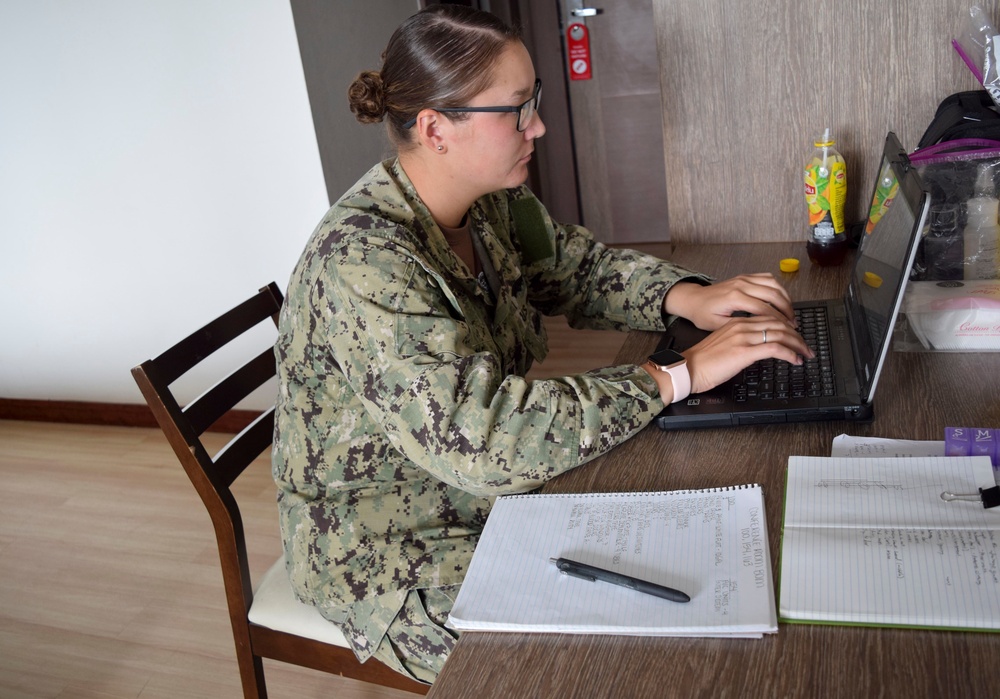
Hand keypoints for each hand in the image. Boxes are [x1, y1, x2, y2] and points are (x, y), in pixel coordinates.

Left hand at [664, 275, 795, 330]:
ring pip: (774, 284)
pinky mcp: (745, 277)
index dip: (779, 320)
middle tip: (794, 323)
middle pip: (773, 294)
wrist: (693, 299)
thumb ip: (741, 327)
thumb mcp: (718, 326)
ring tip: (791, 313)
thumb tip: (761, 332)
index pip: (765, 309)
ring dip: (785, 298)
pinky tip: (782, 300)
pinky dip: (778, 288)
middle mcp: (741, 285)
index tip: (789, 330)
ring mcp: (744, 279)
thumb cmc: (703, 314)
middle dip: (787, 310)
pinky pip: (767, 278)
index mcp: (735, 297)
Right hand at [682, 315, 813, 394]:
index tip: (795, 337)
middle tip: (806, 346)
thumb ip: (740, 342)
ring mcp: (743, 338)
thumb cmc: (702, 362)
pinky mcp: (744, 352)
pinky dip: (789, 353)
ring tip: (805, 353)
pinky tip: (794, 359)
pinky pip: (774, 348)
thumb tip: (757, 349)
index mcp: (736, 323)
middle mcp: (741, 326)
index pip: (769, 319)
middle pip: (778, 324)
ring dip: (797, 344)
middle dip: (797, 335)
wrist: (688, 368)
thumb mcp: (724, 345)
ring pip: (780, 334)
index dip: (787, 327)